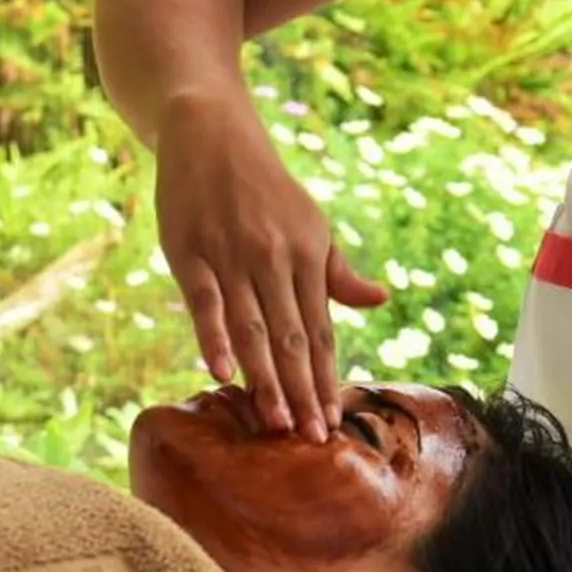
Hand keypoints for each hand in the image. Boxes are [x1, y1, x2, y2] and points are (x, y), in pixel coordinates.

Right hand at [154, 91, 387, 439]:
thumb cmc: (263, 186)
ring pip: (253, 328)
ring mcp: (232, 256)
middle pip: (292, 337)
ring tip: (278, 422)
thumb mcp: (310, 223)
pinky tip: (223, 374)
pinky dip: (214, 338)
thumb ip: (336, 270)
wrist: (211, 132)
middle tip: (312, 438)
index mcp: (308, 254)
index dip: (326, 377)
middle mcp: (275, 259)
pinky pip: (205, 304)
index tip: (333, 421)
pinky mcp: (190, 253)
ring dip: (267, 378)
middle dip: (304, 391)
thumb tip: (380, 300)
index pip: (321, 329)